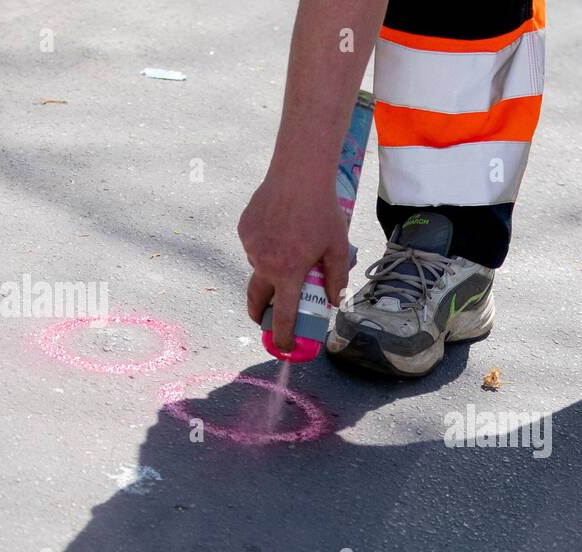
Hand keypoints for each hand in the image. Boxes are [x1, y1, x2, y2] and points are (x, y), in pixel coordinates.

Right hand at [237, 166, 349, 348]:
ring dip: (270, 269)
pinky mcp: (244, 230)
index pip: (283, 315)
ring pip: (259, 267)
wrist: (298, 174)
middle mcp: (265, 263)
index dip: (282, 335)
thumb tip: (333, 301)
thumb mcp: (337, 247)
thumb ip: (335, 278)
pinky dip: (265, 246)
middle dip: (260, 313)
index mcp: (289, 273)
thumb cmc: (322, 211)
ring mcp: (251, 246)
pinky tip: (280, 230)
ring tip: (289, 247)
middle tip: (265, 318)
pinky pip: (254, 246)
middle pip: (257, 298)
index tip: (283, 346)